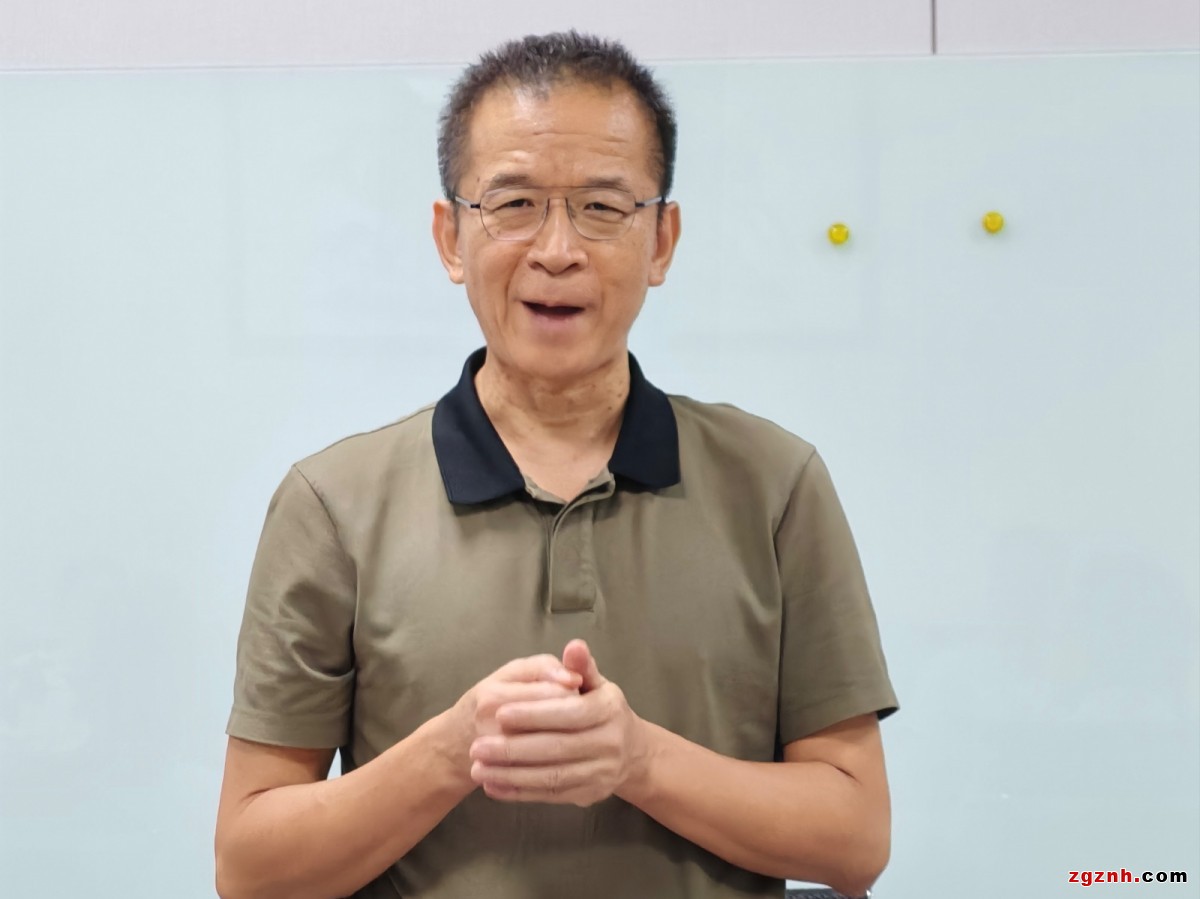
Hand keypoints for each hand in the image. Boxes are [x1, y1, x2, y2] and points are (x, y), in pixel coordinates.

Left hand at [467, 639, 649, 806]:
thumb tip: (574, 646)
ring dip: (511, 775)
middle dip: (513, 749)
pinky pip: (550, 795)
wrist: (632, 753)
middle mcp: (610, 744)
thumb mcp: (597, 684)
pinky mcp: (589, 796)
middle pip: (557, 748)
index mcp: (610, 710)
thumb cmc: (603, 710)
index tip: (500, 714)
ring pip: (551, 776)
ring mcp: (601, 773)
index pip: (570, 712)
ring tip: (478, 769)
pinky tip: (494, 786)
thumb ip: (580, 667)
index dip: (535, 714)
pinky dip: (520, 792)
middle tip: (477, 747)